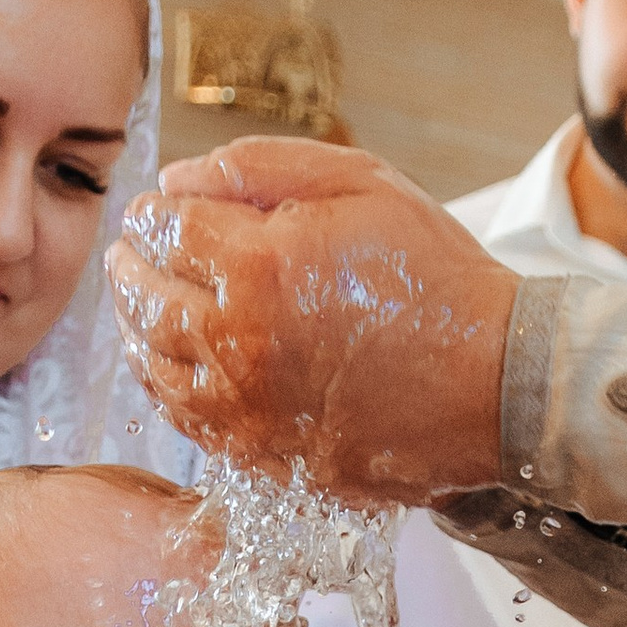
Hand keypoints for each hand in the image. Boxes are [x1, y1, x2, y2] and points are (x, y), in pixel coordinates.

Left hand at [108, 137, 517, 499]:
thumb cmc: (436, 276)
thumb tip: (177, 180)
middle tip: (129, 252)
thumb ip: (258, 168)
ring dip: (135, 328)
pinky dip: (165, 387)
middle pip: (143, 299)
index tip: (153, 210)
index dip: (151, 214)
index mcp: (256, 266)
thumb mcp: (359, 182)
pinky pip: (186, 422)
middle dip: (130, 266)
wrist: (496, 382)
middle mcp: (236, 344)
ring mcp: (246, 411)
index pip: (164, 230)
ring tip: (140, 304)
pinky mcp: (264, 458)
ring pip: (152, 365)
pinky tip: (171, 364)